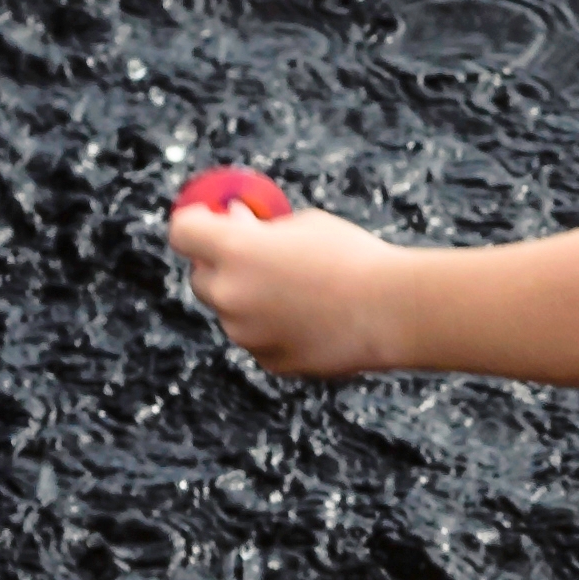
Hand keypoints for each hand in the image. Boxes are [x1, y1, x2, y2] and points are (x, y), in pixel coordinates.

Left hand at [167, 195, 399, 376]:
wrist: (395, 310)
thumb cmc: (355, 257)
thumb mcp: (305, 224)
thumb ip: (261, 229)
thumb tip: (236, 224)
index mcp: (234, 249)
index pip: (182, 231)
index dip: (196, 223)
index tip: (212, 219)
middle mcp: (228, 293)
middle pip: (200, 276)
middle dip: (221, 265)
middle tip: (258, 255)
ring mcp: (245, 332)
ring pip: (232, 311)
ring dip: (252, 299)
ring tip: (304, 291)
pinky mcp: (269, 360)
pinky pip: (259, 338)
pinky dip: (275, 328)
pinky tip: (315, 318)